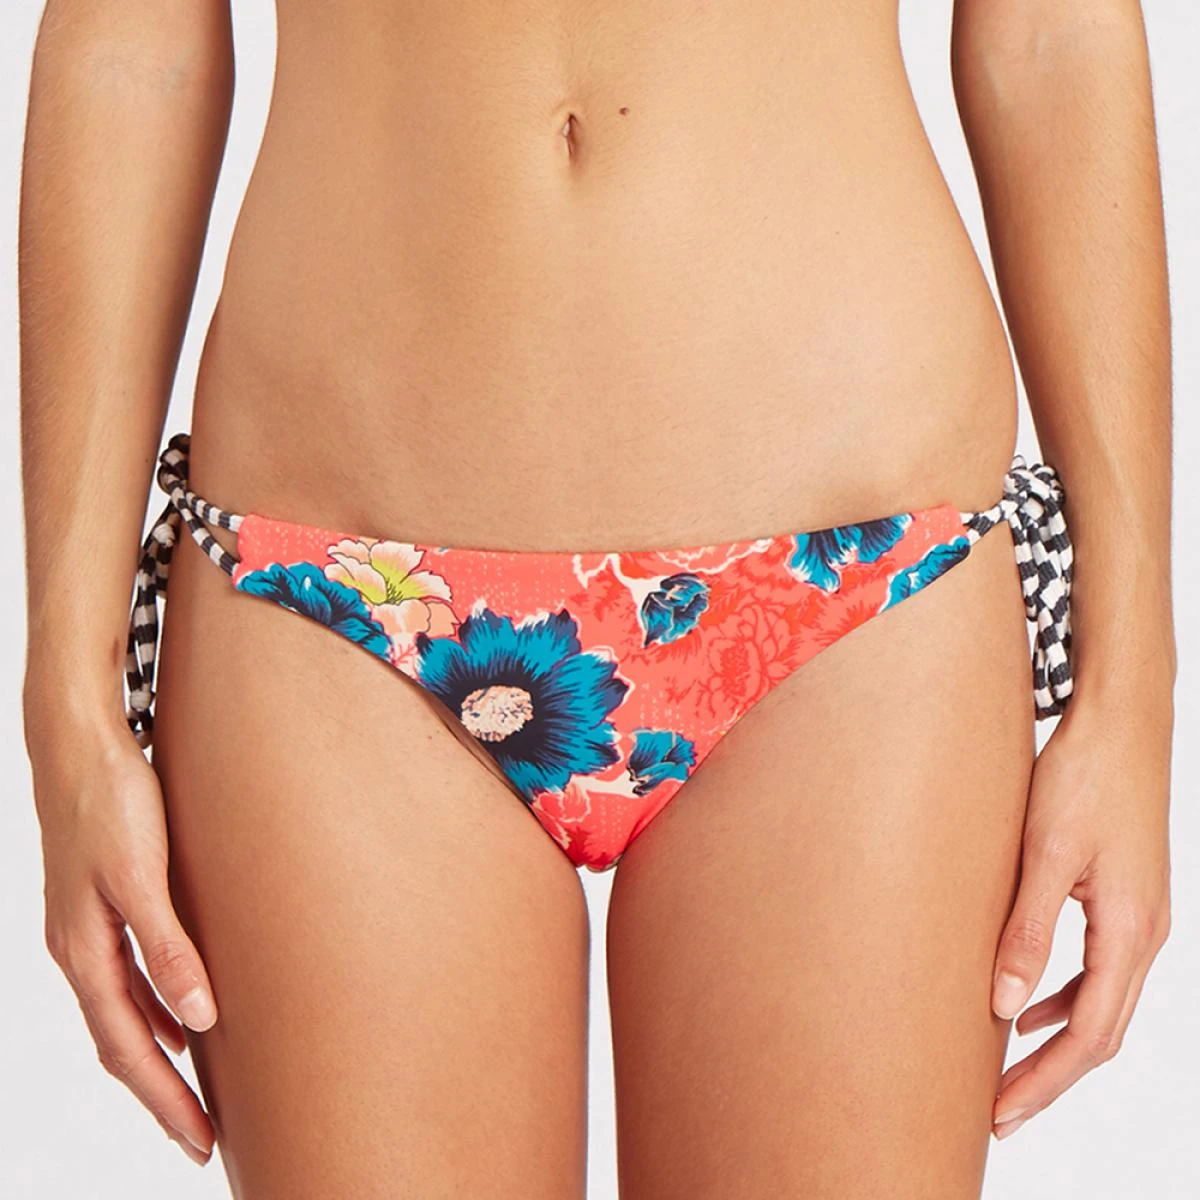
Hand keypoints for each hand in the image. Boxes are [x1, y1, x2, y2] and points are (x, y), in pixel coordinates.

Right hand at [26, 706, 218, 1165]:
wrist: (78, 744)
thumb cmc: (110, 802)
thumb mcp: (141, 876)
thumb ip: (168, 947)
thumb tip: (198, 1017)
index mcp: (85, 952)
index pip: (128, 1048)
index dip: (165, 1097)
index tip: (200, 1140)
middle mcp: (80, 949)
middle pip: (123, 1042)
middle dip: (162, 1093)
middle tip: (202, 1138)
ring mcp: (87, 929)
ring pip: (125, 1012)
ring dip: (159, 1055)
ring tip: (195, 1090)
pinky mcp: (103, 903)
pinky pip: (128, 977)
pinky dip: (154, 1008)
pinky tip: (181, 1012)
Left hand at [988, 690, 1172, 1139]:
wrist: (1121, 724)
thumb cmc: (1083, 778)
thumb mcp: (1045, 853)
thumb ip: (1026, 930)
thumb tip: (1004, 1006)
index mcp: (1129, 932)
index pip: (1089, 1035)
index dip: (1045, 1081)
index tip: (1000, 1113)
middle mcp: (1145, 936)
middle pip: (1100, 1032)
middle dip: (1049, 1077)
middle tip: (997, 1113)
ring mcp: (1140, 919)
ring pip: (1101, 1004)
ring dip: (1056, 1042)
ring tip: (1007, 1072)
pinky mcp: (1124, 899)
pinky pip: (1097, 970)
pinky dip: (1064, 998)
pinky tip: (1027, 1003)